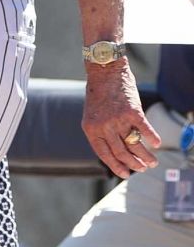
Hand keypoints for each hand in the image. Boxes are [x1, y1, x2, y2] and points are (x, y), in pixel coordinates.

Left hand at [82, 60, 161, 178]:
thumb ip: (101, 132)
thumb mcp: (92, 115)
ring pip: (134, 145)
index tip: (126, 174)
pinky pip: (145, 130)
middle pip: (121, 153)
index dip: (116, 166)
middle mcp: (103, 127)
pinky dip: (153, 138)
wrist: (105, 72)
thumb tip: (116, 151)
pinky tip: (157, 144)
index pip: (104, 154)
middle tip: (143, 168)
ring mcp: (118, 120)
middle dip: (134, 164)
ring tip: (152, 162)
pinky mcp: (132, 111)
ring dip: (145, 156)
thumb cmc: (99, 94)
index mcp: (90, 129)